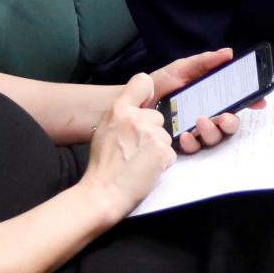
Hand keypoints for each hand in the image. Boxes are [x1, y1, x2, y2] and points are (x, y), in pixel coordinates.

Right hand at [82, 71, 178, 216]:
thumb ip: (122, 115)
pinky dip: (162, 163)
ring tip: (139, 161)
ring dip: (158, 148)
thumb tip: (139, 107)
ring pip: (166, 136)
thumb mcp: (105, 129)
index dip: (147, 92)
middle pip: (158, 117)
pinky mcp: (162, 151)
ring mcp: (151, 133)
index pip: (142, 81)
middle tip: (135, 149)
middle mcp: (135, 117)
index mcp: (118, 109)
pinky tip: (147, 170)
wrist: (103, 191)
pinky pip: (170, 153)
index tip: (145, 104)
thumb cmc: (103, 164)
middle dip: (152, 132)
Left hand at [148, 47, 252, 154]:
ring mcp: (194, 132)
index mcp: (211, 99)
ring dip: (212, 131)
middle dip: (231, 122)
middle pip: (228, 125)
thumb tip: (228, 53)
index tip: (259, 103)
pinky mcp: (180, 144)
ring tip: (201, 121)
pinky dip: (192, 142)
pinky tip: (186, 134)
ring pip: (214, 138)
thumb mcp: (182, 68)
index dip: (250, 103)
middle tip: (226, 117)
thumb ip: (205, 61)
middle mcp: (207, 116)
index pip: (235, 103)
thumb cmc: (160, 83)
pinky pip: (193, 148)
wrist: (134, 98)